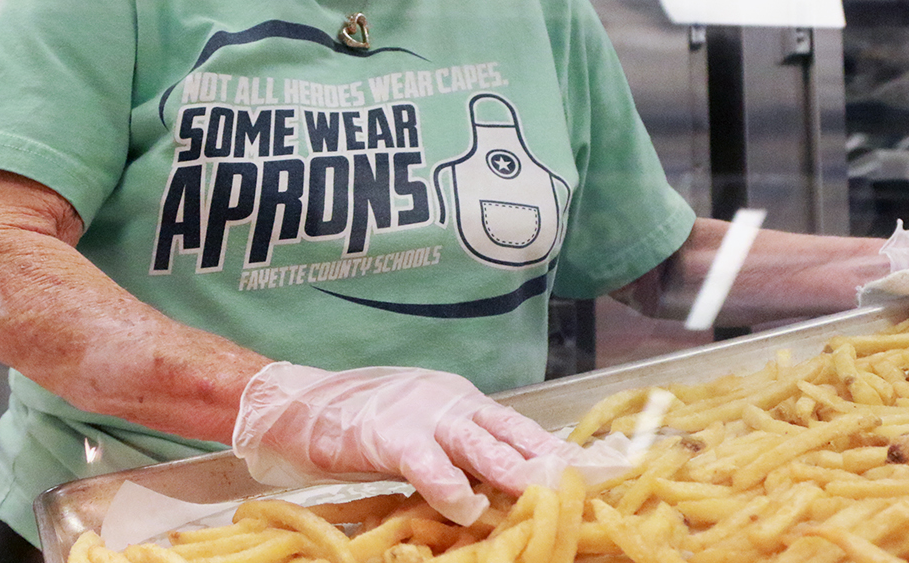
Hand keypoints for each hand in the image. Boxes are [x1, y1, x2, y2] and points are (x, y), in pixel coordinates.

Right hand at [232, 363, 603, 524]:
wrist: (301, 406)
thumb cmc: (364, 426)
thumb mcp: (426, 436)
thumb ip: (464, 458)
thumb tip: (508, 493)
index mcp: (463, 403)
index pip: (523, 429)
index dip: (563, 450)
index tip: (607, 470)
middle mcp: (450, 403)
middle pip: (513, 434)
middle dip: (554, 459)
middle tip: (594, 482)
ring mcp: (420, 415)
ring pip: (479, 444)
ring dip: (515, 469)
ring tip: (545, 489)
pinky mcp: (387, 434)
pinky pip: (426, 462)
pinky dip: (448, 485)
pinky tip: (465, 506)